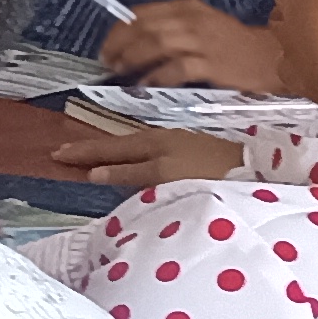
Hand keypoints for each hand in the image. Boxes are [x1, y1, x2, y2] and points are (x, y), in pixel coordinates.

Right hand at [50, 128, 243, 192]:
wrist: (260, 170)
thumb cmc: (216, 176)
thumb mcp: (169, 177)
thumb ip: (132, 175)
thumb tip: (97, 173)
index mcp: (156, 146)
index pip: (111, 152)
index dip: (85, 155)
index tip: (58, 156)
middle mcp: (163, 141)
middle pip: (119, 145)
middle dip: (90, 148)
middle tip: (61, 150)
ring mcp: (177, 142)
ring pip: (133, 144)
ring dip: (108, 147)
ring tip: (87, 152)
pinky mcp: (190, 147)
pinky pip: (148, 146)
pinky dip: (129, 149)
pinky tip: (129, 155)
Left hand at [98, 0, 285, 92]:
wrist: (275, 57)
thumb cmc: (235, 45)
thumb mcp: (203, 26)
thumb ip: (173, 29)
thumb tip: (135, 43)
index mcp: (188, 8)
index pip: (142, 13)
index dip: (119, 30)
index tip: (107, 46)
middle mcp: (193, 20)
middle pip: (144, 27)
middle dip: (119, 45)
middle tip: (107, 62)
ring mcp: (204, 41)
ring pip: (156, 43)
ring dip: (132, 58)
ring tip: (119, 71)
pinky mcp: (213, 64)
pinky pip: (177, 68)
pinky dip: (156, 76)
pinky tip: (145, 85)